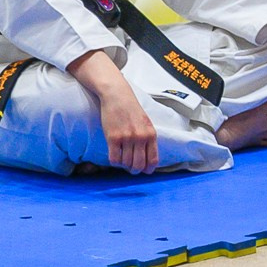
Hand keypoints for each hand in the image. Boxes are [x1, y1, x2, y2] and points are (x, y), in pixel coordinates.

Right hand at [73, 52, 156, 172]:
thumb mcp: (146, 123)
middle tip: (130, 167)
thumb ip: (148, 139)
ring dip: (123, 165)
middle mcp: (140, 137)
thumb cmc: (131, 109)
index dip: (148, 169)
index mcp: (151, 134)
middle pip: (138, 165)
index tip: (143, 170)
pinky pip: (114, 159)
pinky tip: (114, 155)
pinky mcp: (113, 137)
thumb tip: (147, 159)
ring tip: (121, 158)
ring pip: (126, 163)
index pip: (153, 160)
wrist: (117, 95)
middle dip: (134, 170)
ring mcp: (127, 138)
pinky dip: (114, 161)